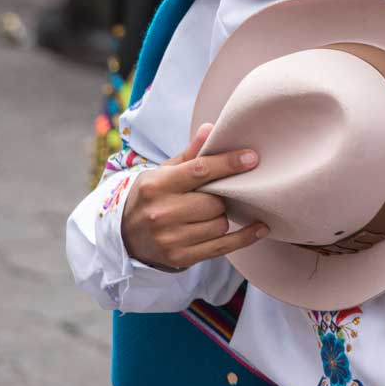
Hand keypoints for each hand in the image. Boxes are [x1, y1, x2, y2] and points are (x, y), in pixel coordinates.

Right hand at [121, 123, 267, 270]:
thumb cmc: (151, 197)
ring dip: (223, 216)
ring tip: (213, 212)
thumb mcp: (163, 172)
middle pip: (214, 202)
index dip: (228, 164)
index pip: (200, 171)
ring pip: (220, 224)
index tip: (252, 158)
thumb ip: (190, 154)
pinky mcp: (180, 258)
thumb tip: (211, 128)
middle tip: (220, 193)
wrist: (124, 235)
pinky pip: (223, 247)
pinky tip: (260, 227)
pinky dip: (245, 236)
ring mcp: (170, 238)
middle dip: (222, 197)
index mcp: (157, 185)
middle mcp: (161, 213)